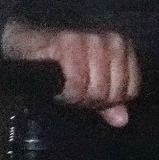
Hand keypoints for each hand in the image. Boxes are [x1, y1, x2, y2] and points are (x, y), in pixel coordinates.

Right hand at [1, 22, 137, 126]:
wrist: (27, 43)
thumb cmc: (62, 63)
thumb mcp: (91, 82)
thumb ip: (109, 101)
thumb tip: (122, 120)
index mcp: (123, 47)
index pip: (130, 90)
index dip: (110, 102)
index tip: (91, 100)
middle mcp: (111, 40)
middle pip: (112, 92)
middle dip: (92, 101)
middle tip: (74, 96)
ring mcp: (91, 39)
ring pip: (96, 89)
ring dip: (77, 97)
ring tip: (65, 92)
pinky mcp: (68, 41)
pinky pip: (76, 81)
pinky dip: (67, 92)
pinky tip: (58, 89)